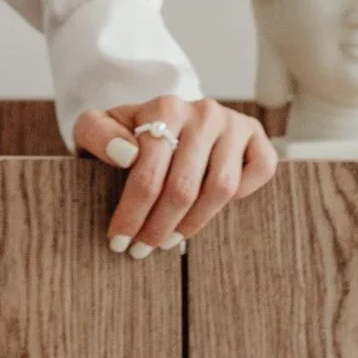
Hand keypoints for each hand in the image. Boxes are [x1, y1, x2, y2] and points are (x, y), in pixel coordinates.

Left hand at [68, 96, 278, 256]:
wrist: (163, 118)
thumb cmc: (128, 133)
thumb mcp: (98, 127)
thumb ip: (97, 133)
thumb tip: (126, 155)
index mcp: (165, 107)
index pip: (148, 172)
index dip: (132, 213)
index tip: (118, 240)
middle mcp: (203, 111)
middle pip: (183, 187)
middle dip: (158, 226)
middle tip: (141, 250)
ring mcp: (234, 123)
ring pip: (221, 187)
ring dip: (193, 223)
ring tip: (168, 241)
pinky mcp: (257, 136)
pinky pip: (260, 171)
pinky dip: (243, 195)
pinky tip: (212, 208)